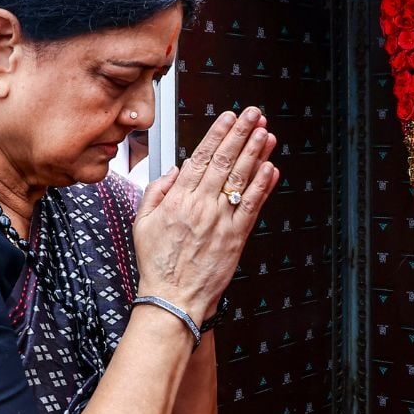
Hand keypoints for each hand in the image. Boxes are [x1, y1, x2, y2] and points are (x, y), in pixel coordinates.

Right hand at [132, 107, 278, 322]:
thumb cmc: (159, 264)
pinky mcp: (236, 236)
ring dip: (255, 153)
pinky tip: (270, 168)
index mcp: (178, 199)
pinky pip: (252, 206)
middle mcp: (201, 206)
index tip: (229, 118)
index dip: (218, 134)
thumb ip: (157, 190)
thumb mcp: (142, 222)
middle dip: (241, 134)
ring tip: (265, 133)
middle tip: (254, 115)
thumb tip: (175, 169)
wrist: (173, 298)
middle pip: (224, 161)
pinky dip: (262, 186)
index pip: (201, 157)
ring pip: (240, 179)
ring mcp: (220, 220)